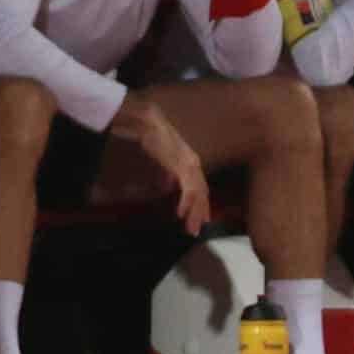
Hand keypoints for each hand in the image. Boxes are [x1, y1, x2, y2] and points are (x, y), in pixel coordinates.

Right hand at [113, 92, 209, 235]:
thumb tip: (168, 184)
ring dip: (194, 213)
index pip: (200, 186)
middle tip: (195, 230)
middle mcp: (194, 164)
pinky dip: (186, 203)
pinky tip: (180, 213)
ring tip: (190, 227)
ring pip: (198, 195)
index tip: (201, 218)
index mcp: (191, 161)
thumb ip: (169, 171)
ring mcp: (190, 165)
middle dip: (200, 213)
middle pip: (202, 193)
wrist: (151, 123)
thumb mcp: (163, 157)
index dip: (201, 203)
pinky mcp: (183, 167)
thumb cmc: (154, 136)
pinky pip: (188, 190)